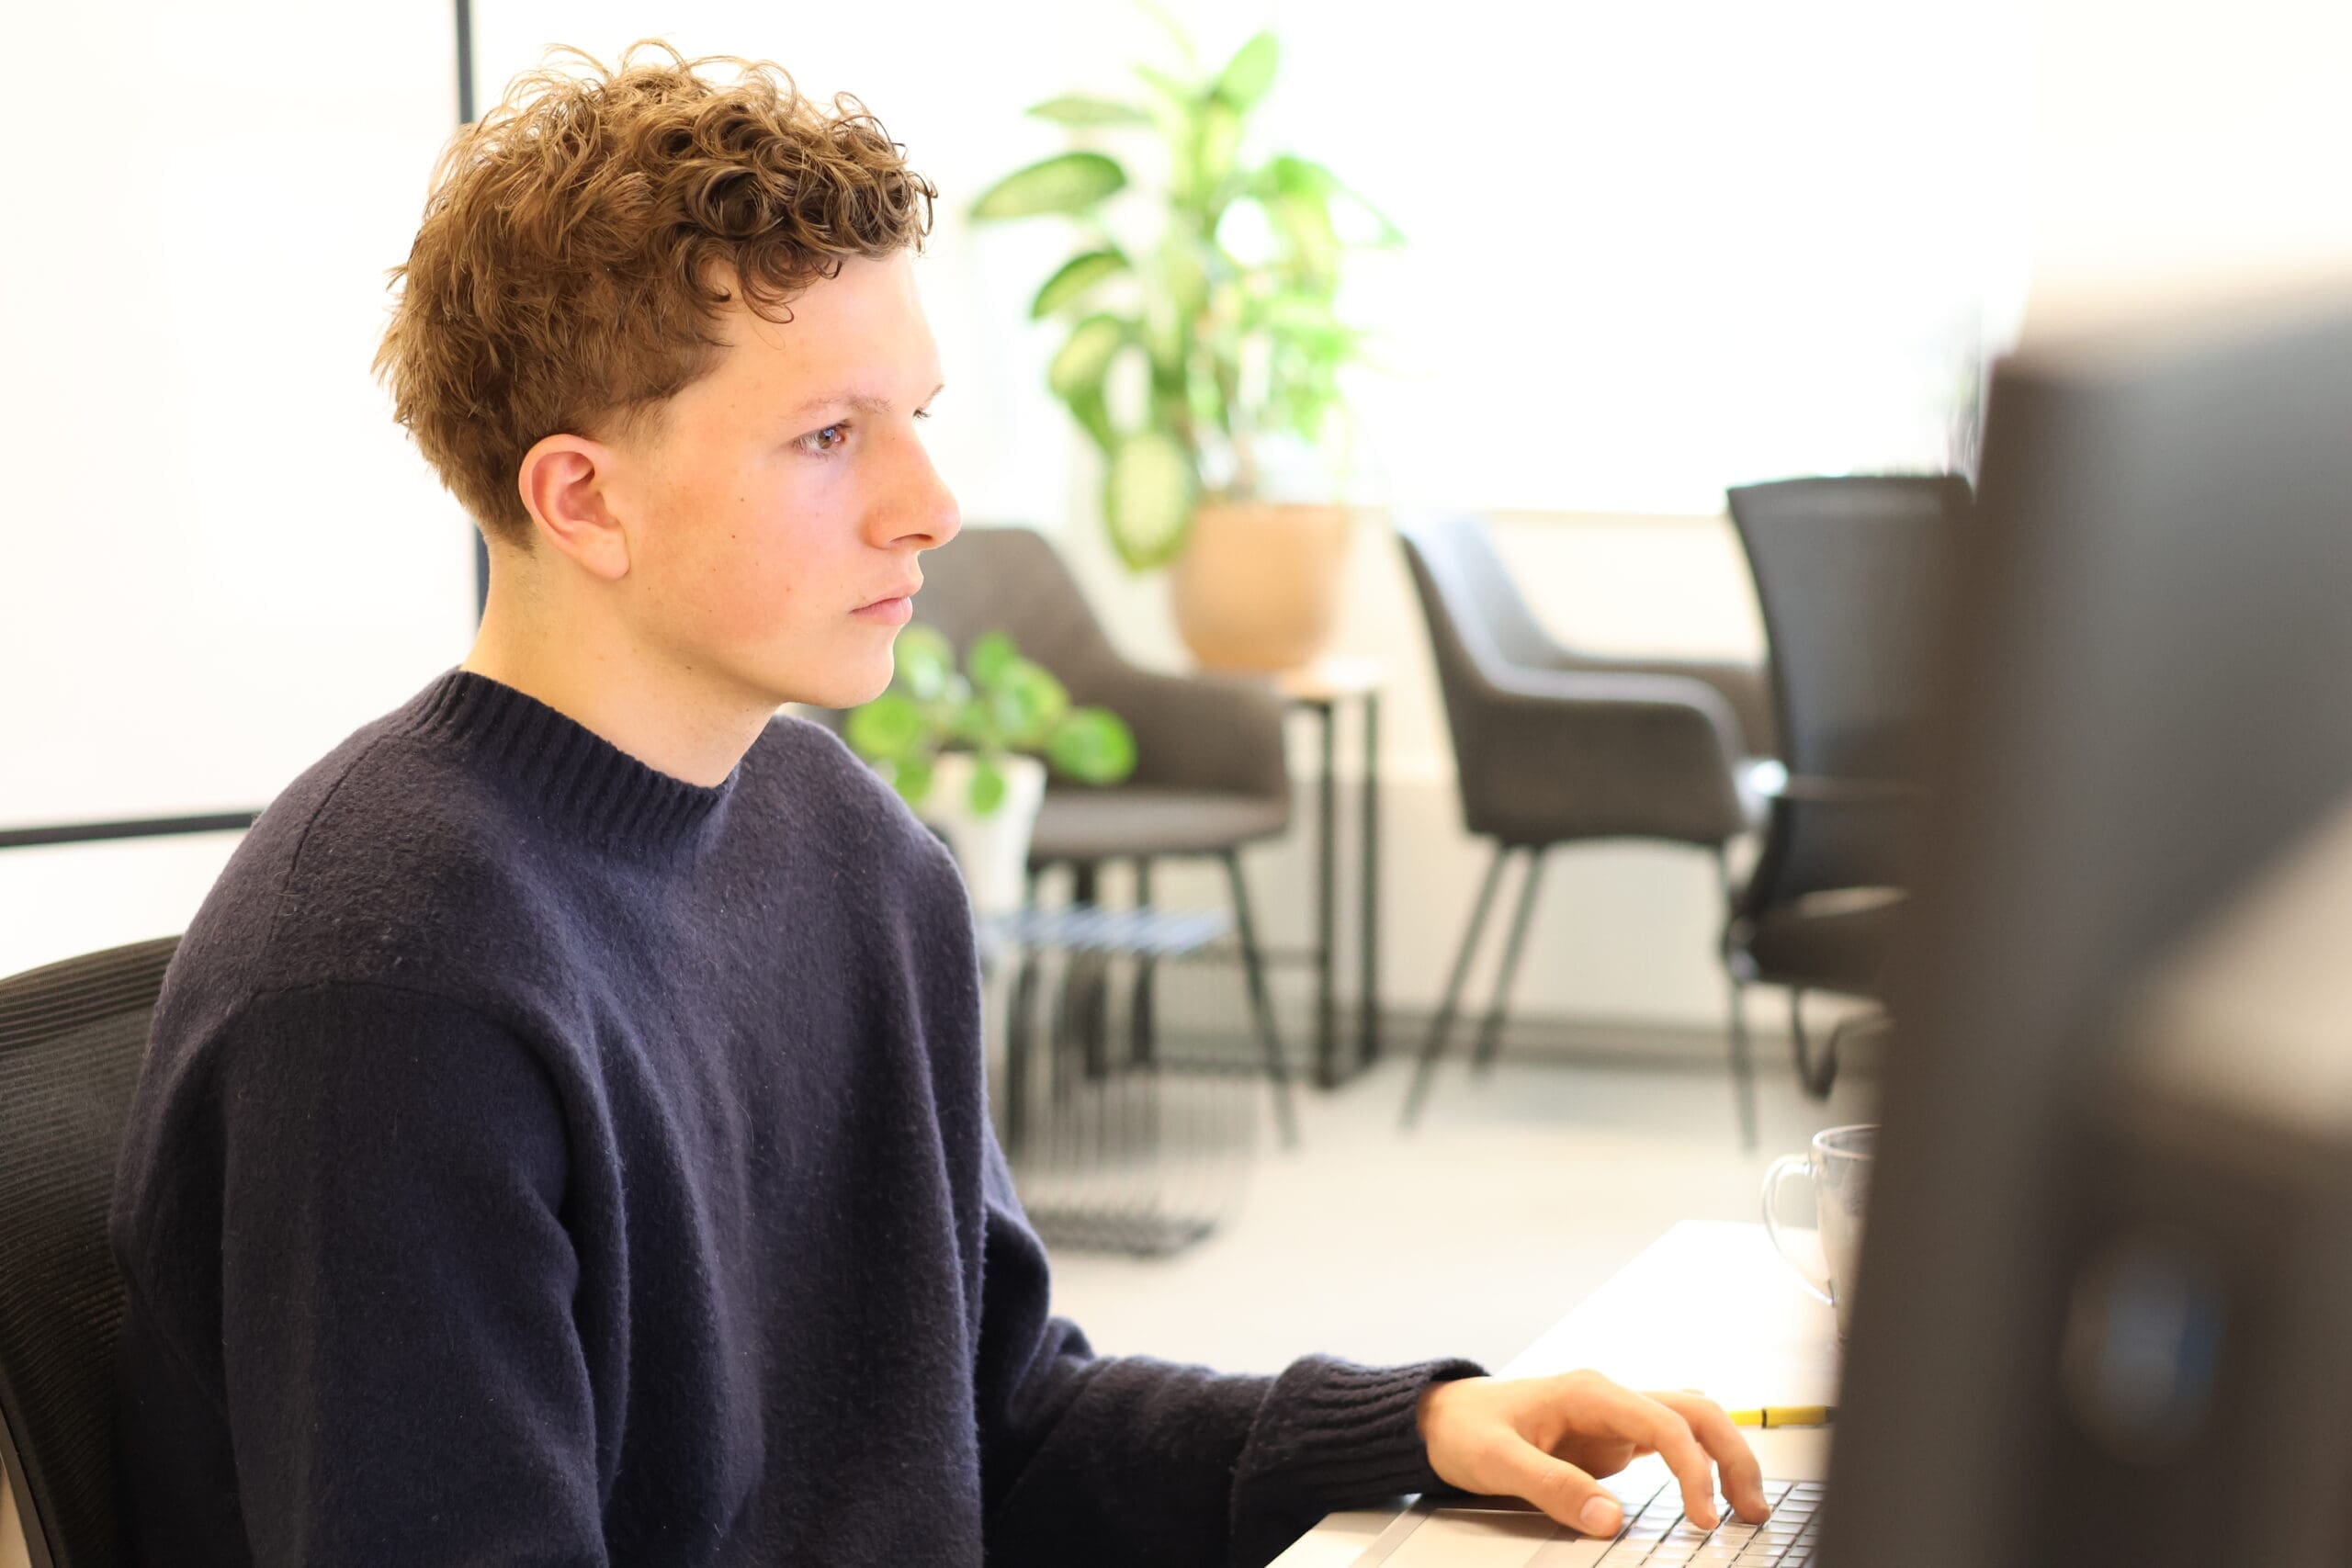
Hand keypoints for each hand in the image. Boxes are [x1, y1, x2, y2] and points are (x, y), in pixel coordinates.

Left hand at [1415, 1370, 1770, 1536]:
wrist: (1440, 1418)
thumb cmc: (1464, 1429)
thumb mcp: (1496, 1462)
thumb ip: (1553, 1487)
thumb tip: (1609, 1519)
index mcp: (1589, 1392)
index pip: (1666, 1422)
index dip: (1693, 1469)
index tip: (1702, 1517)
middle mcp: (1610, 1398)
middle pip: (1695, 1413)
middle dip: (1732, 1456)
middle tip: (1752, 1511)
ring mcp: (1614, 1417)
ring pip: (1690, 1423)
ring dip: (1723, 1457)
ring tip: (1746, 1507)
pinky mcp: (1612, 1439)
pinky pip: (1671, 1443)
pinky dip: (1700, 1465)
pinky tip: (1712, 1494)